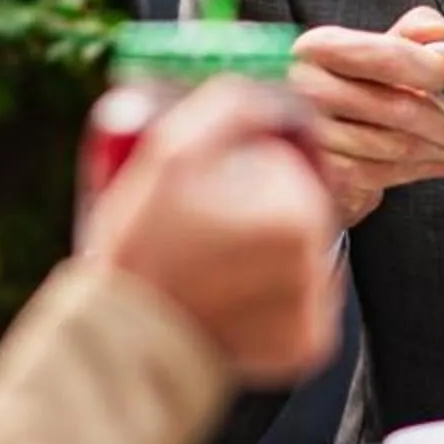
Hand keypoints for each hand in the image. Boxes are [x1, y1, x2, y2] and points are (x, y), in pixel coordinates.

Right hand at [79, 78, 342, 387]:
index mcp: (298, 211)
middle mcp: (318, 262)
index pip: (292, 160)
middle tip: (204, 223)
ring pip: (298, 254)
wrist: (124, 339)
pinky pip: (297, 305)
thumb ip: (232, 107)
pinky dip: (269, 298)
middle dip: (257, 206)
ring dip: (264, 250)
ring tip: (210, 261)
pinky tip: (228, 295)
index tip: (213, 182)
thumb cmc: (143, 247)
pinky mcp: (306, 346)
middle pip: (297, 206)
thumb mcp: (172, 152)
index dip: (249, 163)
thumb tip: (275, 96)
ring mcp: (316, 308)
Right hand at [287, 5, 443, 227]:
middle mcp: (308, 91)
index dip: (430, 68)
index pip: (386, 56)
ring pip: (397, 146)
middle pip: (398, 109)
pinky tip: (441, 162)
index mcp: (320, 48)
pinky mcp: (323, 174)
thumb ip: (409, 33)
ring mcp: (314, 136)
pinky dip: (422, 170)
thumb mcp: (370, 49)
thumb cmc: (346, 86)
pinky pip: (385, 175)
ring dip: (442, 151)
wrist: (310, 134)